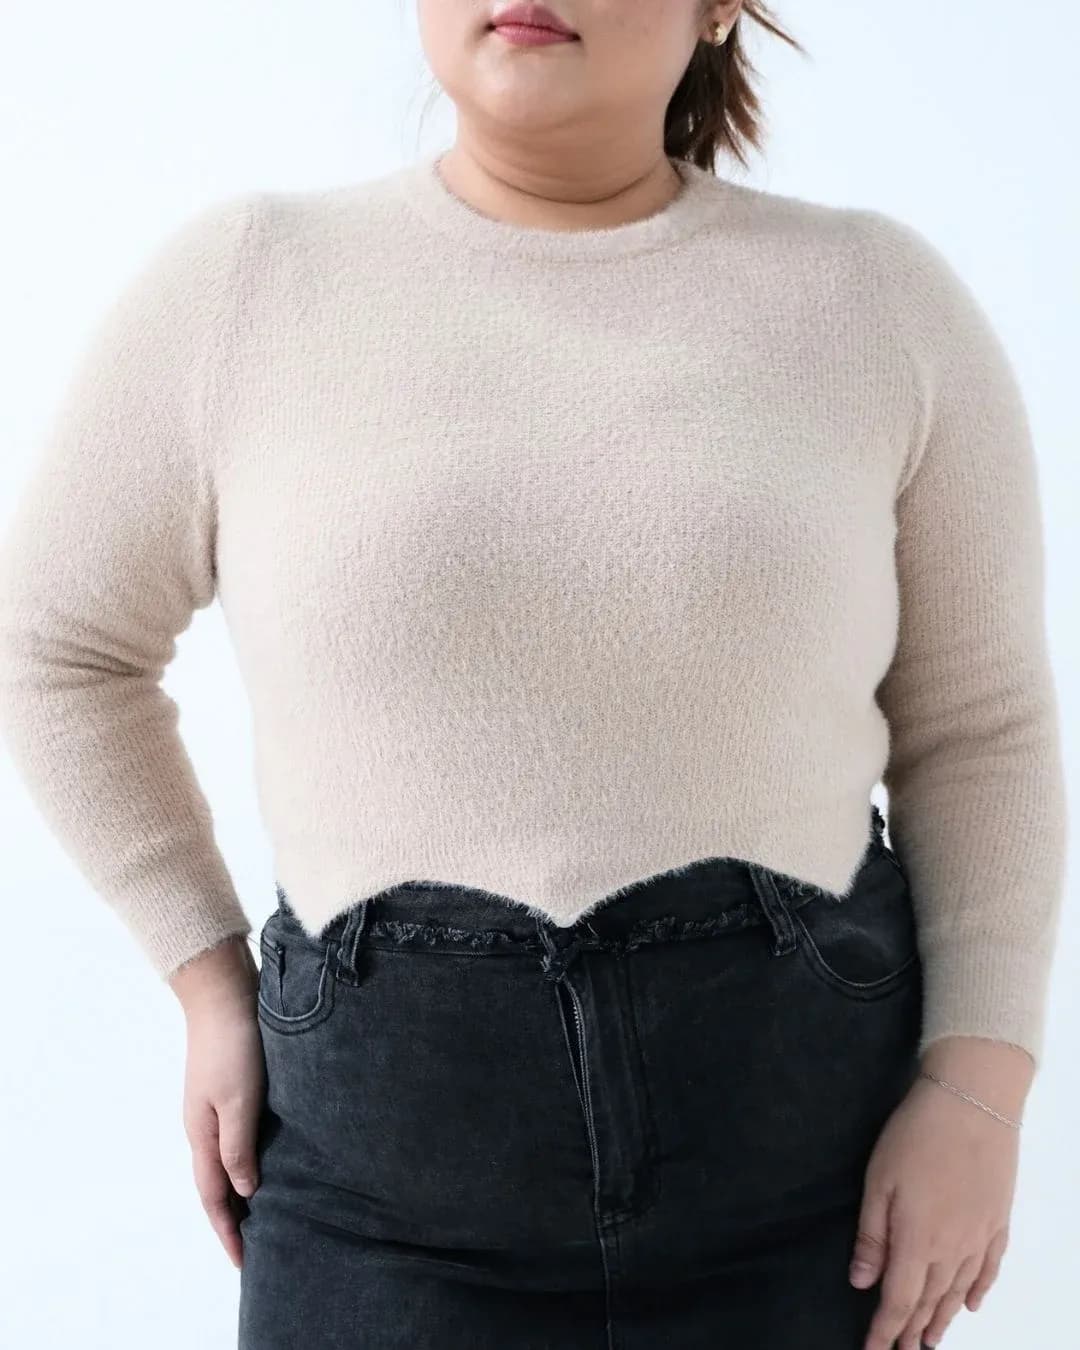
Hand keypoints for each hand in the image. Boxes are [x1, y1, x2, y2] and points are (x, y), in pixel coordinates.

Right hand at [173, 937, 264, 1268]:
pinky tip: (272, 1159)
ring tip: (269, 1213)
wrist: (222, 992)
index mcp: (202, 1133)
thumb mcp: (239, 1099)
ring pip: (229, 1160)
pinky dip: (251, 1157)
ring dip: (245, 1189)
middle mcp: (205, 1124)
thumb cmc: (233, 1043)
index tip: (244, 1263)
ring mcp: (216, 1105)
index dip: (229, 1230)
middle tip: (259, 1248)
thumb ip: (239, 1146)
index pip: (214, 1196)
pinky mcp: (232, 1087)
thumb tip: (246, 1191)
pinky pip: (239, 1136)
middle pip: (219, 1183)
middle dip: (235, 1218)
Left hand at [850, 1036, 1031, 1348]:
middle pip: (929, 1301)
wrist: (972, 1104)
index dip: (885, 1330)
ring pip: (959, 1291)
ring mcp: (979, 1236)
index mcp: (917, 1240)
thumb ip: (872, 1235)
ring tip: (929, 1340)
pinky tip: (970, 1304)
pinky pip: (989, 1269)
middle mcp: (952, 1248)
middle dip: (911, 1329)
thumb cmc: (916, 1136)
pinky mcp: (998, 1221)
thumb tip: (862, 1281)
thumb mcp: (878, 1180)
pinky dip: (978, 1291)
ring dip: (942, 1318)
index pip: (898, 1300)